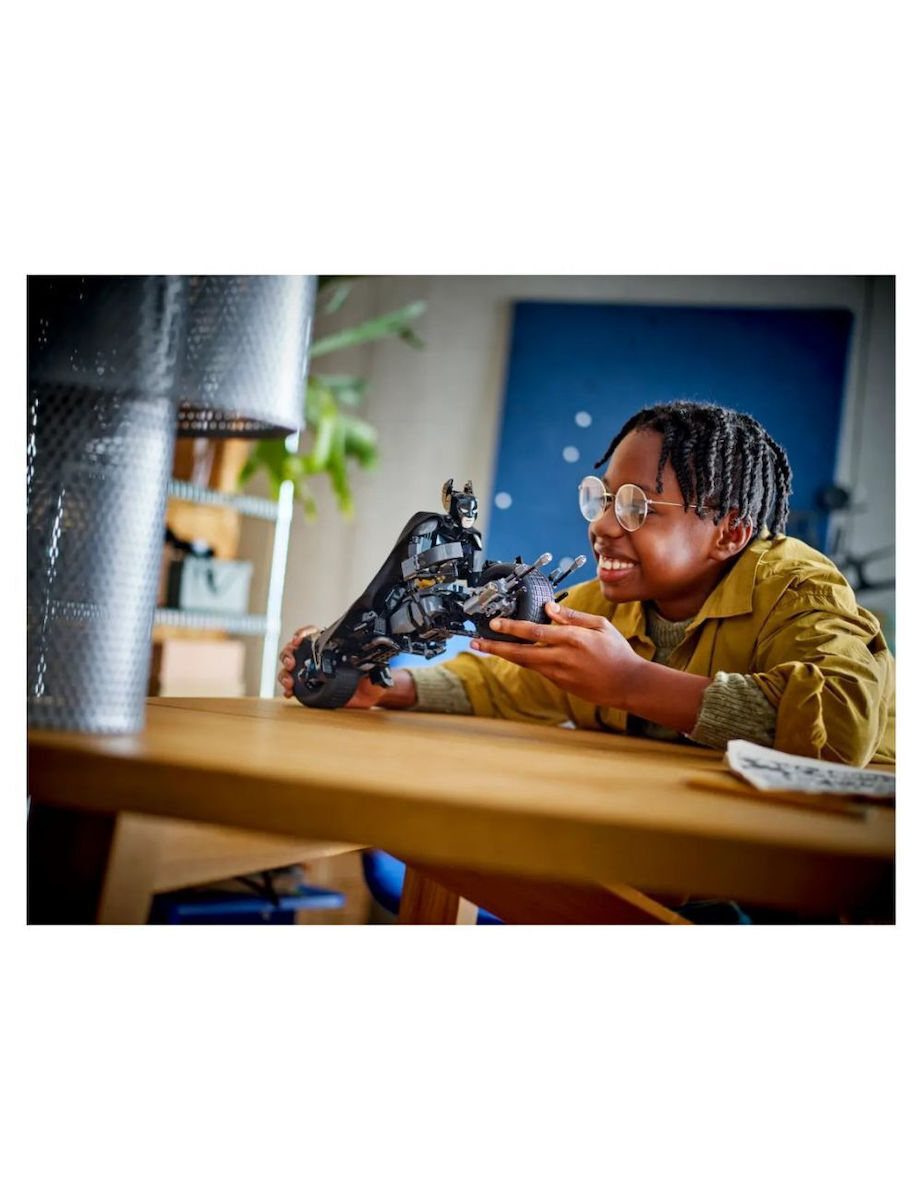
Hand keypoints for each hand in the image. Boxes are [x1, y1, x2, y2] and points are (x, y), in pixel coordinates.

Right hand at [277, 626, 415, 708]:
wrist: (368, 698)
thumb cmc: (370, 680)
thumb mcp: (375, 670)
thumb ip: (376, 664)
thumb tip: (383, 657)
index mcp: (330, 648)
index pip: (312, 634)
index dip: (303, 633)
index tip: (299, 638)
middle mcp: (317, 658)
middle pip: (294, 649)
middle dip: (288, 653)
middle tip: (292, 662)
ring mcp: (311, 672)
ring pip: (289, 667)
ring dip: (284, 672)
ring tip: (288, 681)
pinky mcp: (309, 688)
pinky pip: (293, 685)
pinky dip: (287, 688)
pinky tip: (288, 693)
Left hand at [470, 601, 646, 709]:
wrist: (628, 684)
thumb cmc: (616, 652)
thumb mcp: (599, 626)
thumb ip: (573, 616)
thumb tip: (549, 609)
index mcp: (572, 639)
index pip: (534, 632)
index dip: (511, 627)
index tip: (495, 623)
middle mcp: (562, 657)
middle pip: (521, 653)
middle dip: (496, 647)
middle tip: (476, 642)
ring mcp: (559, 674)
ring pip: (525, 663)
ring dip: (505, 654)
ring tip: (487, 647)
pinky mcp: (560, 683)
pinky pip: (537, 669)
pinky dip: (524, 661)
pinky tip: (514, 653)